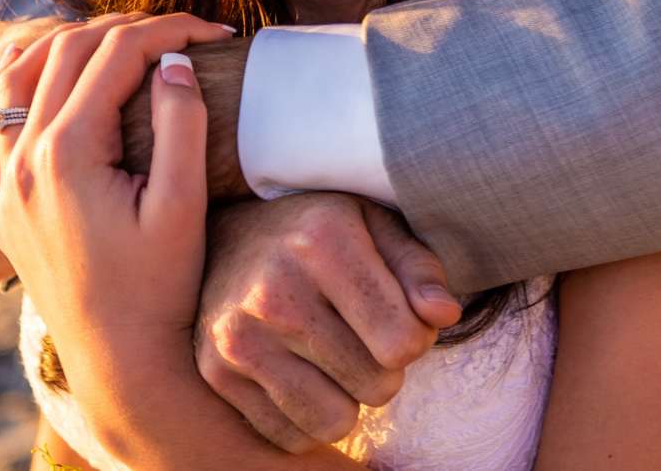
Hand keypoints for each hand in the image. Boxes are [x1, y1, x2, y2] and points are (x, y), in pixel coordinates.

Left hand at [0, 14, 237, 410]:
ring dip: (70, 42)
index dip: (172, 30)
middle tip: (182, 32)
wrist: (119, 359)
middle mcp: (23, 160)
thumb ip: (182, 126)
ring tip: (124, 39)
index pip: (118, 54)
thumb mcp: (183, 207)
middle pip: (70, 51)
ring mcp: (2, 180)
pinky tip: (29, 62)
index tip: (217, 32)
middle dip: (130, 29)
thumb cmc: (162, 289)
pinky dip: (4, 80)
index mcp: (69, 154)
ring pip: (21, 73)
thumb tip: (173, 62)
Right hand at [195, 192, 463, 451]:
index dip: (414, 337)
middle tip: (362, 338)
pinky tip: (300, 374)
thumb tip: (443, 314)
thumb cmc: (317, 234)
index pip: (403, 343)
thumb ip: (418, 267)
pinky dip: (306, 418)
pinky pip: (291, 437)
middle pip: (376, 385)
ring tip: (333, 359)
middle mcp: (276, 291)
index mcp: (323, 242)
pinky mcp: (217, 373)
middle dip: (382, 369)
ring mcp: (239, 336)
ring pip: (335, 421)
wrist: (223, 241)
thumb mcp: (374, 225)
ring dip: (346, 399)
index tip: (396, 317)